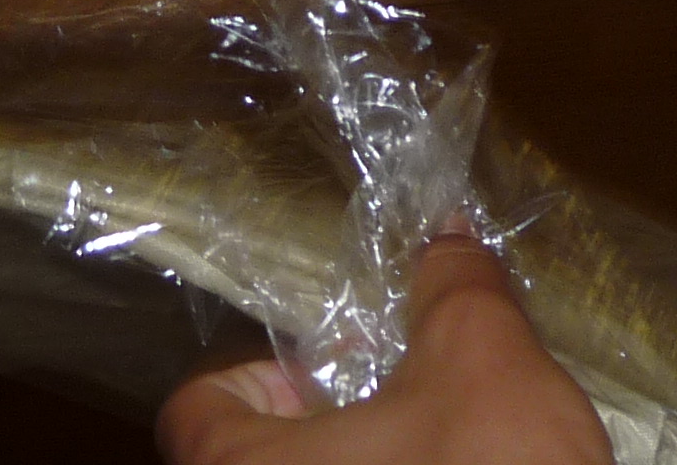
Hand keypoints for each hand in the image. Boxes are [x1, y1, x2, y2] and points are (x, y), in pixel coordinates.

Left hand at [158, 229, 614, 464]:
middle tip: (387, 404)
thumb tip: (443, 235)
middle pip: (254, 459)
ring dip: (359, 461)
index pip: (196, 412)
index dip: (260, 374)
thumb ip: (451, 285)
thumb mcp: (480, 355)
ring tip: (428, 445)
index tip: (329, 368)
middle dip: (318, 425)